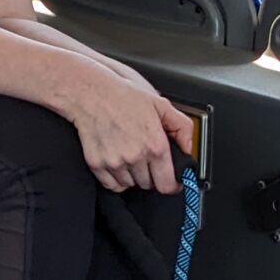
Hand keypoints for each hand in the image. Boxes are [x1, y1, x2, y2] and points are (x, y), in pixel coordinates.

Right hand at [60, 58, 190, 194]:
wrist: (91, 93)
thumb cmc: (124, 97)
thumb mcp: (161, 105)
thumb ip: (182, 127)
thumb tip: (188, 148)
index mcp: (154, 145)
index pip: (167, 184)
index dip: (172, 185)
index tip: (172, 182)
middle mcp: (135, 157)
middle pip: (149, 185)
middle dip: (151, 175)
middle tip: (147, 159)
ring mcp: (115, 163)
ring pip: (130, 185)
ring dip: (133, 176)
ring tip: (130, 156)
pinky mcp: (97, 165)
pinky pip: (112, 185)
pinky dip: (116, 179)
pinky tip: (118, 162)